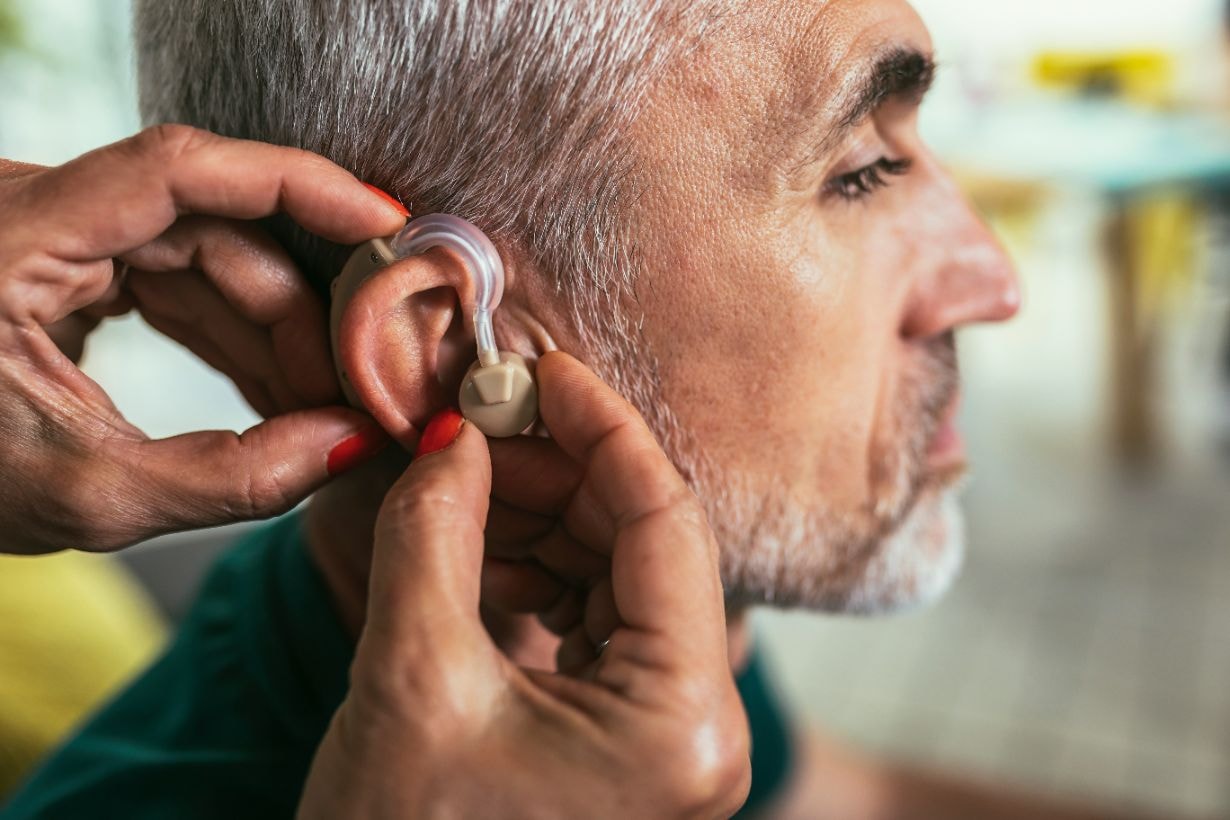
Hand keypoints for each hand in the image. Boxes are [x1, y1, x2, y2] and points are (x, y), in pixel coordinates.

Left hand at [0, 126, 406, 553]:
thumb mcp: (84, 495)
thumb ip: (228, 476)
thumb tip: (349, 446)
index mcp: (10, 236)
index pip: (176, 168)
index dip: (296, 185)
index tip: (383, 225)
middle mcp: (35, 210)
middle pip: (214, 230)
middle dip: (297, 315)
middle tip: (359, 390)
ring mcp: (56, 233)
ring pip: (208, 258)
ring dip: (274, 334)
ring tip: (326, 408)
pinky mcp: (72, 264)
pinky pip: (179, 281)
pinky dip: (233, 337)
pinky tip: (279, 394)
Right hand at [299, 353, 750, 819]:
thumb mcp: (410, 678)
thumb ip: (436, 532)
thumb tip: (457, 434)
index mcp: (684, 722)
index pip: (667, 523)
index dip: (602, 429)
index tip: (541, 368)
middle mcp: (701, 730)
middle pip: (648, 545)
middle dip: (561, 471)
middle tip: (479, 422)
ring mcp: (670, 738)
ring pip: (622, 577)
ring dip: (544, 517)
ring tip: (463, 479)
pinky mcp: (631, 741)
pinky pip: (599, 621)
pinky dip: (541, 570)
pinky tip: (477, 541)